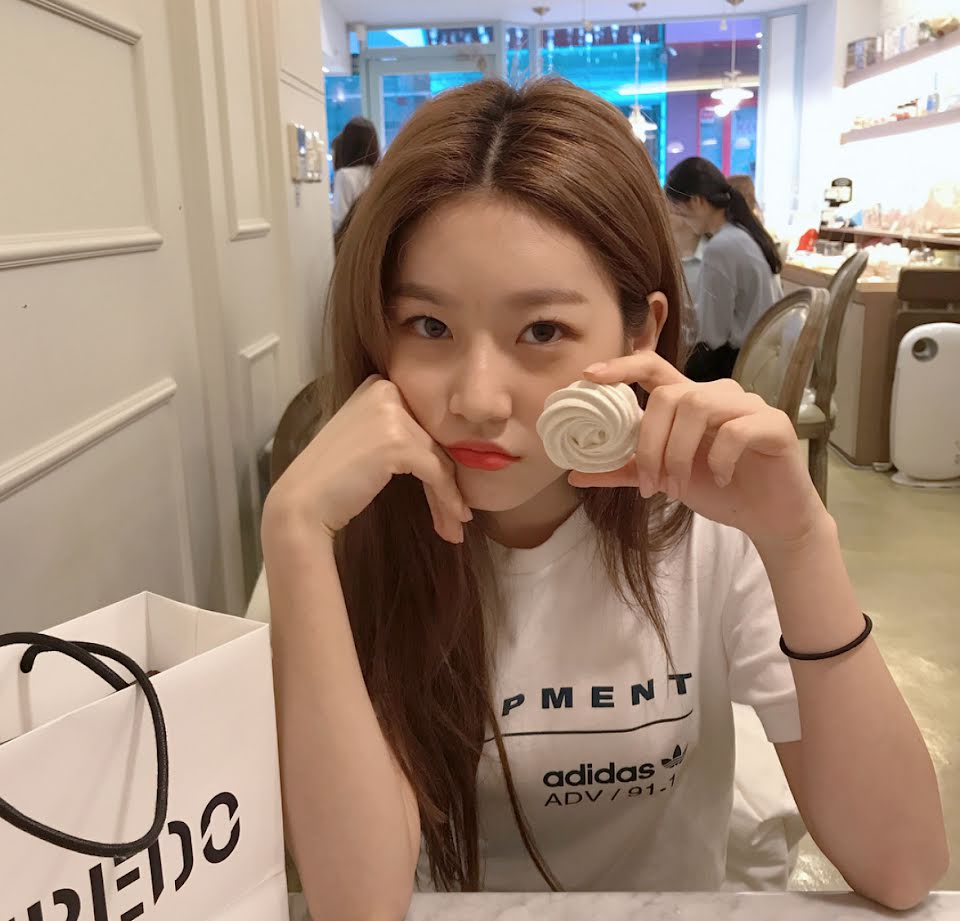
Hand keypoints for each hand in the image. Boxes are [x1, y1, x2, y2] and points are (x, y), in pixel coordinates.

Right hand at [264, 376, 471, 544]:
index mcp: (379, 385)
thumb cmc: (333, 481)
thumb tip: (450, 454)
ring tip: (455, 526)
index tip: (449, 493)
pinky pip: (437, 473)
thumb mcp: (369, 441)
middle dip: (448, 483)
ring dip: (450, 497)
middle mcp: (386, 391)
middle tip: (457, 516)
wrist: (303, 505)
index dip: (439, 461)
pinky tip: (452, 522)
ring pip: (439, 460)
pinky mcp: (398, 442)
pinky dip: (447, 499)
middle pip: (434, 441)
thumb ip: (402, 433)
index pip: (424, 424)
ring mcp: (392, 414)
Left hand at [568, 352, 826, 547]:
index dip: (620, 366)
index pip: (651, 367)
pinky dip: (719, 458)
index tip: (588, 377)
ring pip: (698, 407)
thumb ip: (624, 470)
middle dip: (651, 443)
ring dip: (679, 452)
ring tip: (678, 486)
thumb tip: (573, 473)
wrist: (769, 519)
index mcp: (687, 401)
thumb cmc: (718, 490)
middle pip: (670, 395)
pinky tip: (720, 480)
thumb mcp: (664, 478)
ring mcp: (746, 405)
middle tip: (651, 483)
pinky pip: (736, 430)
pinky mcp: (773, 424)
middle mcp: (716, 394)